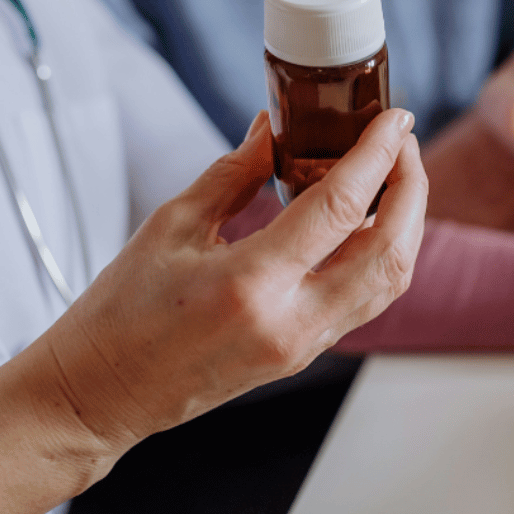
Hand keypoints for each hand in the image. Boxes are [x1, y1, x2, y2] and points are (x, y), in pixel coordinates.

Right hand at [0, 109, 426, 513]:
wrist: (103, 394)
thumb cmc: (122, 314)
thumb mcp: (171, 226)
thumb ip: (235, 173)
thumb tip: (275, 127)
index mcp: (251, 284)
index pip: (341, 208)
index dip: (377, 154)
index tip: (395, 118)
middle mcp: (291, 321)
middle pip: (389, 249)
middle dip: (410, 186)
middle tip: (401, 141)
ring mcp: (304, 345)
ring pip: (390, 281)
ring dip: (406, 224)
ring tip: (394, 175)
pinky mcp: (306, 354)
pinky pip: (367, 301)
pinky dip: (382, 255)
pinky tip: (369, 221)